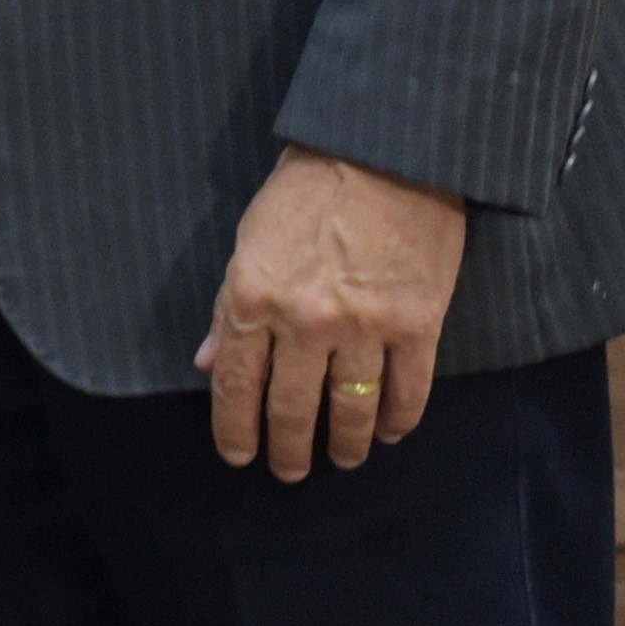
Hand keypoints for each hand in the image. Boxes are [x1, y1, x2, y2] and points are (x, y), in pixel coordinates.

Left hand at [199, 146, 469, 478]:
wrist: (384, 153)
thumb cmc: (305, 191)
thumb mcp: (247, 241)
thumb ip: (228, 308)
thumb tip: (206, 362)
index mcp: (252, 298)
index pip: (234, 384)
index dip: (234, 429)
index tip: (239, 456)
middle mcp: (304, 323)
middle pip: (292, 409)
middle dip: (288, 449)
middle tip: (288, 471)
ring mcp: (364, 328)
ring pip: (352, 411)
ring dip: (346, 444)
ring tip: (343, 459)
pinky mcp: (417, 325)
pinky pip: (407, 391)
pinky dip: (398, 420)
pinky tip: (390, 433)